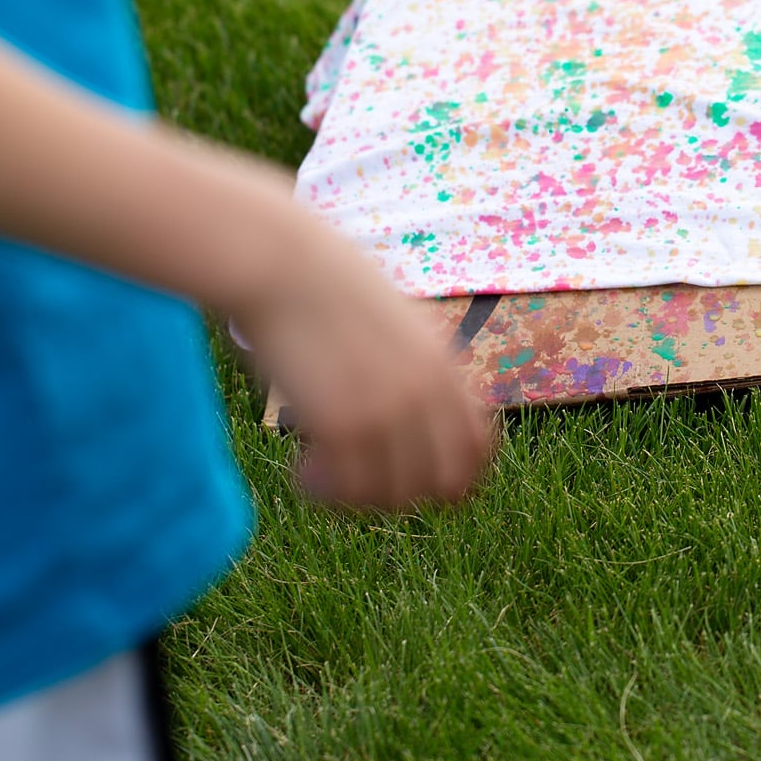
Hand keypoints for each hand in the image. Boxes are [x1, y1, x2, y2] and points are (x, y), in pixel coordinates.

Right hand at [236, 207, 496, 512]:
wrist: (281, 265)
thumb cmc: (328, 285)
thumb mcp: (398, 319)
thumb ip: (420, 364)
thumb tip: (424, 408)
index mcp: (444, 364)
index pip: (480, 449)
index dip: (455, 474)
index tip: (416, 475)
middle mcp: (426, 392)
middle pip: (444, 484)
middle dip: (405, 490)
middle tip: (364, 477)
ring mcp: (389, 410)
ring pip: (397, 495)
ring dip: (361, 495)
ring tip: (324, 471)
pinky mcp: (343, 423)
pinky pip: (350, 489)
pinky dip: (326, 490)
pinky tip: (302, 469)